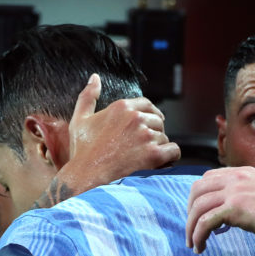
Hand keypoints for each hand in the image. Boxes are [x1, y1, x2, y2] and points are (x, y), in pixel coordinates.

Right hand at [54, 74, 180, 197]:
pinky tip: (160, 164)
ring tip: (144, 158)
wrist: (87, 178)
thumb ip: (88, 96)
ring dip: (159, 147)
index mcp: (122, 107)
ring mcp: (146, 136)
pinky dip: (170, 158)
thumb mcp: (80, 120)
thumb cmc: (83, 152)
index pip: (147, 104)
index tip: (151, 123)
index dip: (151, 114)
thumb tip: (95, 78)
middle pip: (157, 121)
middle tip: (142, 147)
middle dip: (153, 133)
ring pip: (165, 137)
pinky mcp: (154, 154)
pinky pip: (174, 151)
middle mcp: (136, 118)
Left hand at [185, 166, 254, 252]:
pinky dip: (198, 236)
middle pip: (197, 190)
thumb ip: (249, 196)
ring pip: (198, 207)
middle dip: (189, 211)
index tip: (199, 214)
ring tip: (193, 244)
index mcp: (243, 173)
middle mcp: (236, 177)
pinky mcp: (235, 209)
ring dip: (191, 228)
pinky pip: (205, 222)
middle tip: (191, 230)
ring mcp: (235, 192)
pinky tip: (201, 248)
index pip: (208, 178)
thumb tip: (236, 213)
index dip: (198, 196)